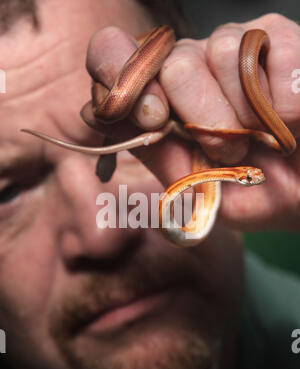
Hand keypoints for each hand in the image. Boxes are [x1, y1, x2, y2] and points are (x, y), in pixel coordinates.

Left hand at [84, 14, 299, 231]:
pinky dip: (281, 99)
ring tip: (263, 139)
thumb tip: (96, 114)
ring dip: (245, 114)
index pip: (111, 57)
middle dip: (203, 121)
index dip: (121, 81)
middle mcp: (191, 65)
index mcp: (162, 97)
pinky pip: (270, 52)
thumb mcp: (197, 186)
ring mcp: (235, 48)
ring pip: (218, 52)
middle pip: (172, 64)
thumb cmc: (254, 191)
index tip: (151, 119)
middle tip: (231, 152)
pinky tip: (291, 119)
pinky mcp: (278, 39)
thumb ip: (152, 150)